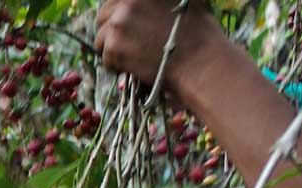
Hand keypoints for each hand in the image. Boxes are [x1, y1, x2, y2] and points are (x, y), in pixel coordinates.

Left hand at [95, 0, 226, 91]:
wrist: (200, 62)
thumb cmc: (199, 32)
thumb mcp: (183, 0)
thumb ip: (157, 1)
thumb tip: (143, 3)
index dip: (118, 11)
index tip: (123, 21)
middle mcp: (127, 1)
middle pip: (103, 14)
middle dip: (111, 29)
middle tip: (125, 42)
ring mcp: (119, 22)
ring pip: (100, 36)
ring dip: (112, 47)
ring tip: (131, 55)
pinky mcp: (114, 45)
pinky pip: (105, 56)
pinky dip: (116, 64)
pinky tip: (133, 66)